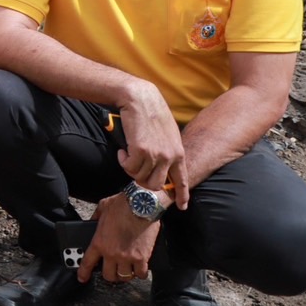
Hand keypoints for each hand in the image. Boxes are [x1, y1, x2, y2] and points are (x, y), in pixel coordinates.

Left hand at [78, 192, 161, 283]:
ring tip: (125, 270)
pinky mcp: (142, 257)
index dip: (83, 273)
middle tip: (111, 270)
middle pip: (108, 275)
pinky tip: (139, 269)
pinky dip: (140, 273)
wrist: (142, 204)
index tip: (82, 278)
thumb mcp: (102, 208)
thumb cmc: (123, 204)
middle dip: (109, 275)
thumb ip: (95, 218)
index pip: (88, 262)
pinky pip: (141, 273)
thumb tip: (92, 222)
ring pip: (124, 277)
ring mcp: (127, 257)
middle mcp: (112, 253)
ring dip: (124, 275)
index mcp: (99, 242)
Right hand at [116, 80, 190, 207]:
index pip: (182, 180)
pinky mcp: (141, 151)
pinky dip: (123, 160)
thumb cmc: (151, 112)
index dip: (182, 195)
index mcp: (178, 152)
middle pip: (155, 185)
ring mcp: (156, 154)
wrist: (140, 98)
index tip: (182, 206)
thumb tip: (161, 166)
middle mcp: (169, 156)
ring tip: (127, 154)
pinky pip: (128, 167)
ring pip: (139, 177)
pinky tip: (123, 150)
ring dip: (130, 168)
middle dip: (142, 181)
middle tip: (134, 170)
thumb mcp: (167, 133)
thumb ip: (167, 150)